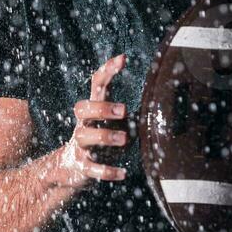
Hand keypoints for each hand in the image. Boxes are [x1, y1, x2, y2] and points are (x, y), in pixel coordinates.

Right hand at [53, 54, 127, 188]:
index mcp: (94, 110)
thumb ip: (131, 116)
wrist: (70, 170)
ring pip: (84, 135)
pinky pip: (91, 168)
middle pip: (82, 108)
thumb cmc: (102, 142)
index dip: (107, 70)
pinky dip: (106, 171)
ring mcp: (80, 145)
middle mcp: (84, 124)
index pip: (96, 85)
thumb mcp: (115, 125)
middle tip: (123, 110)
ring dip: (104, 136)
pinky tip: (123, 173)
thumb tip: (161, 105)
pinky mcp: (82, 166)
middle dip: (102, 107)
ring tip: (124, 139)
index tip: (123, 59)